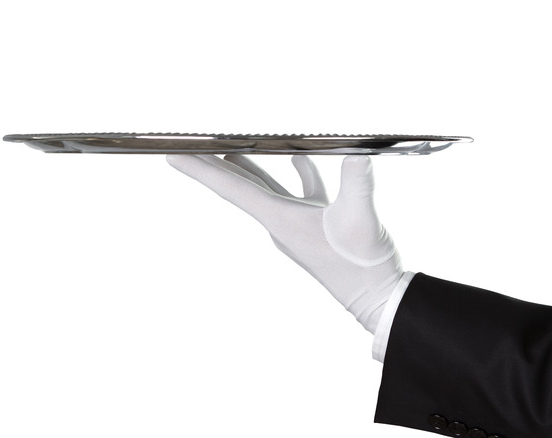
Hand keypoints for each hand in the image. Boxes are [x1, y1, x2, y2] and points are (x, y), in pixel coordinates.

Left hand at [166, 154, 402, 333]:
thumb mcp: (360, 220)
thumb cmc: (363, 268)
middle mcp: (280, 222)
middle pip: (240, 185)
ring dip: (248, 165)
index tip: (173, 156)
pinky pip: (301, 191)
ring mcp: (298, 223)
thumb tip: (358, 150)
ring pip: (266, 186)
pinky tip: (298, 156)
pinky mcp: (320, 223)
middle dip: (213, 164)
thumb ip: (357, 182)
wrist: (379, 300)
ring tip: (229, 145)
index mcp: (279, 220)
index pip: (232, 188)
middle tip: (189, 144)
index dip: (201, 169)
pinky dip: (297, 172)